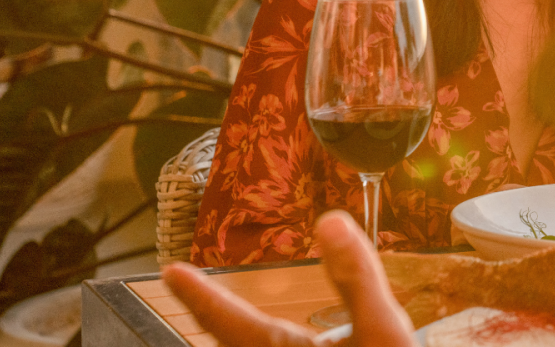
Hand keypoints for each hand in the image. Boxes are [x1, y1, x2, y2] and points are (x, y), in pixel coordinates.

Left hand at [161, 211, 414, 346]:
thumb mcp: (383, 332)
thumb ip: (357, 276)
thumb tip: (330, 220)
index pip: (226, 319)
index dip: (199, 294)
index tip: (171, 272)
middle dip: (219, 325)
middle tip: (202, 298)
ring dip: (247, 342)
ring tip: (243, 328)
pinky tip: (289, 345)